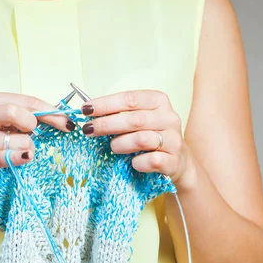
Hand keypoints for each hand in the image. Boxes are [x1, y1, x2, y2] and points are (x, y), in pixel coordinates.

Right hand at [0, 93, 75, 187]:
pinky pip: (10, 157)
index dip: (52, 113)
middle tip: (35, 135)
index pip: (29, 102)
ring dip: (28, 149)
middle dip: (34, 125)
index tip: (68, 123)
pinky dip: (21, 159)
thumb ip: (26, 116)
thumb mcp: (2, 121)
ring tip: (19, 152)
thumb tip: (59, 118)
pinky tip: (22, 159)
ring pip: (20, 141)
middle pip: (17, 113)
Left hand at [80, 90, 194, 186]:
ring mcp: (173, 139)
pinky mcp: (173, 161)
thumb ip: (118, 114)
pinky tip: (132, 163)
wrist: (176, 162)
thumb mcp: (137, 120)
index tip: (86, 109)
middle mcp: (169, 117)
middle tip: (88, 129)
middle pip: (134, 119)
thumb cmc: (149, 136)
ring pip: (141, 139)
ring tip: (113, 147)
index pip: (130, 99)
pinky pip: (150, 161)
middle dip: (106, 124)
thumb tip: (88, 112)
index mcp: (158, 101)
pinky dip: (137, 162)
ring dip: (120, 144)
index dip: (106, 104)